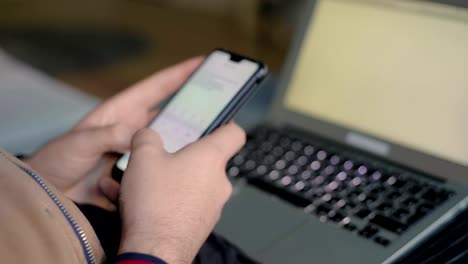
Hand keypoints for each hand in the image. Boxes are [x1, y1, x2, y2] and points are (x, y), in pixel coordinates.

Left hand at [25, 57, 202, 208]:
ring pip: (168, 143)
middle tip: (218, 107)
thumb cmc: (57, 160)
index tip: (201, 65)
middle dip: (192, 109)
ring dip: (184, 143)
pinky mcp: (137, 172)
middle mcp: (133, 129)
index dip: (178, 75)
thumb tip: (136, 135)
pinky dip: (170, 169)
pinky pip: (159, 167)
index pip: (155, 88)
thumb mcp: (79, 143)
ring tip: (207, 143)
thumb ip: (107, 136)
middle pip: (169, 113)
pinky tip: (184, 172)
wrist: (49, 192)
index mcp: (121, 113)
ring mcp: (136, 151)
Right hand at [118, 123, 245, 263]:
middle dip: (179, 158)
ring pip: (188, 184)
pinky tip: (132, 202)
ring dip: (164, 180)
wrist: (155, 251)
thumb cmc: (155, 202)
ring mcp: (211, 206)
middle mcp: (217, 182)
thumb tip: (147, 135)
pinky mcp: (198, 225)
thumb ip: (146, 137)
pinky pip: (181, 204)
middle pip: (204, 161)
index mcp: (210, 158)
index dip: (224, 126)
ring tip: (133, 182)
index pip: (233, 134)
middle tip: (155, 158)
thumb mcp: (143, 156)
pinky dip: (162, 201)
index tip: (214, 125)